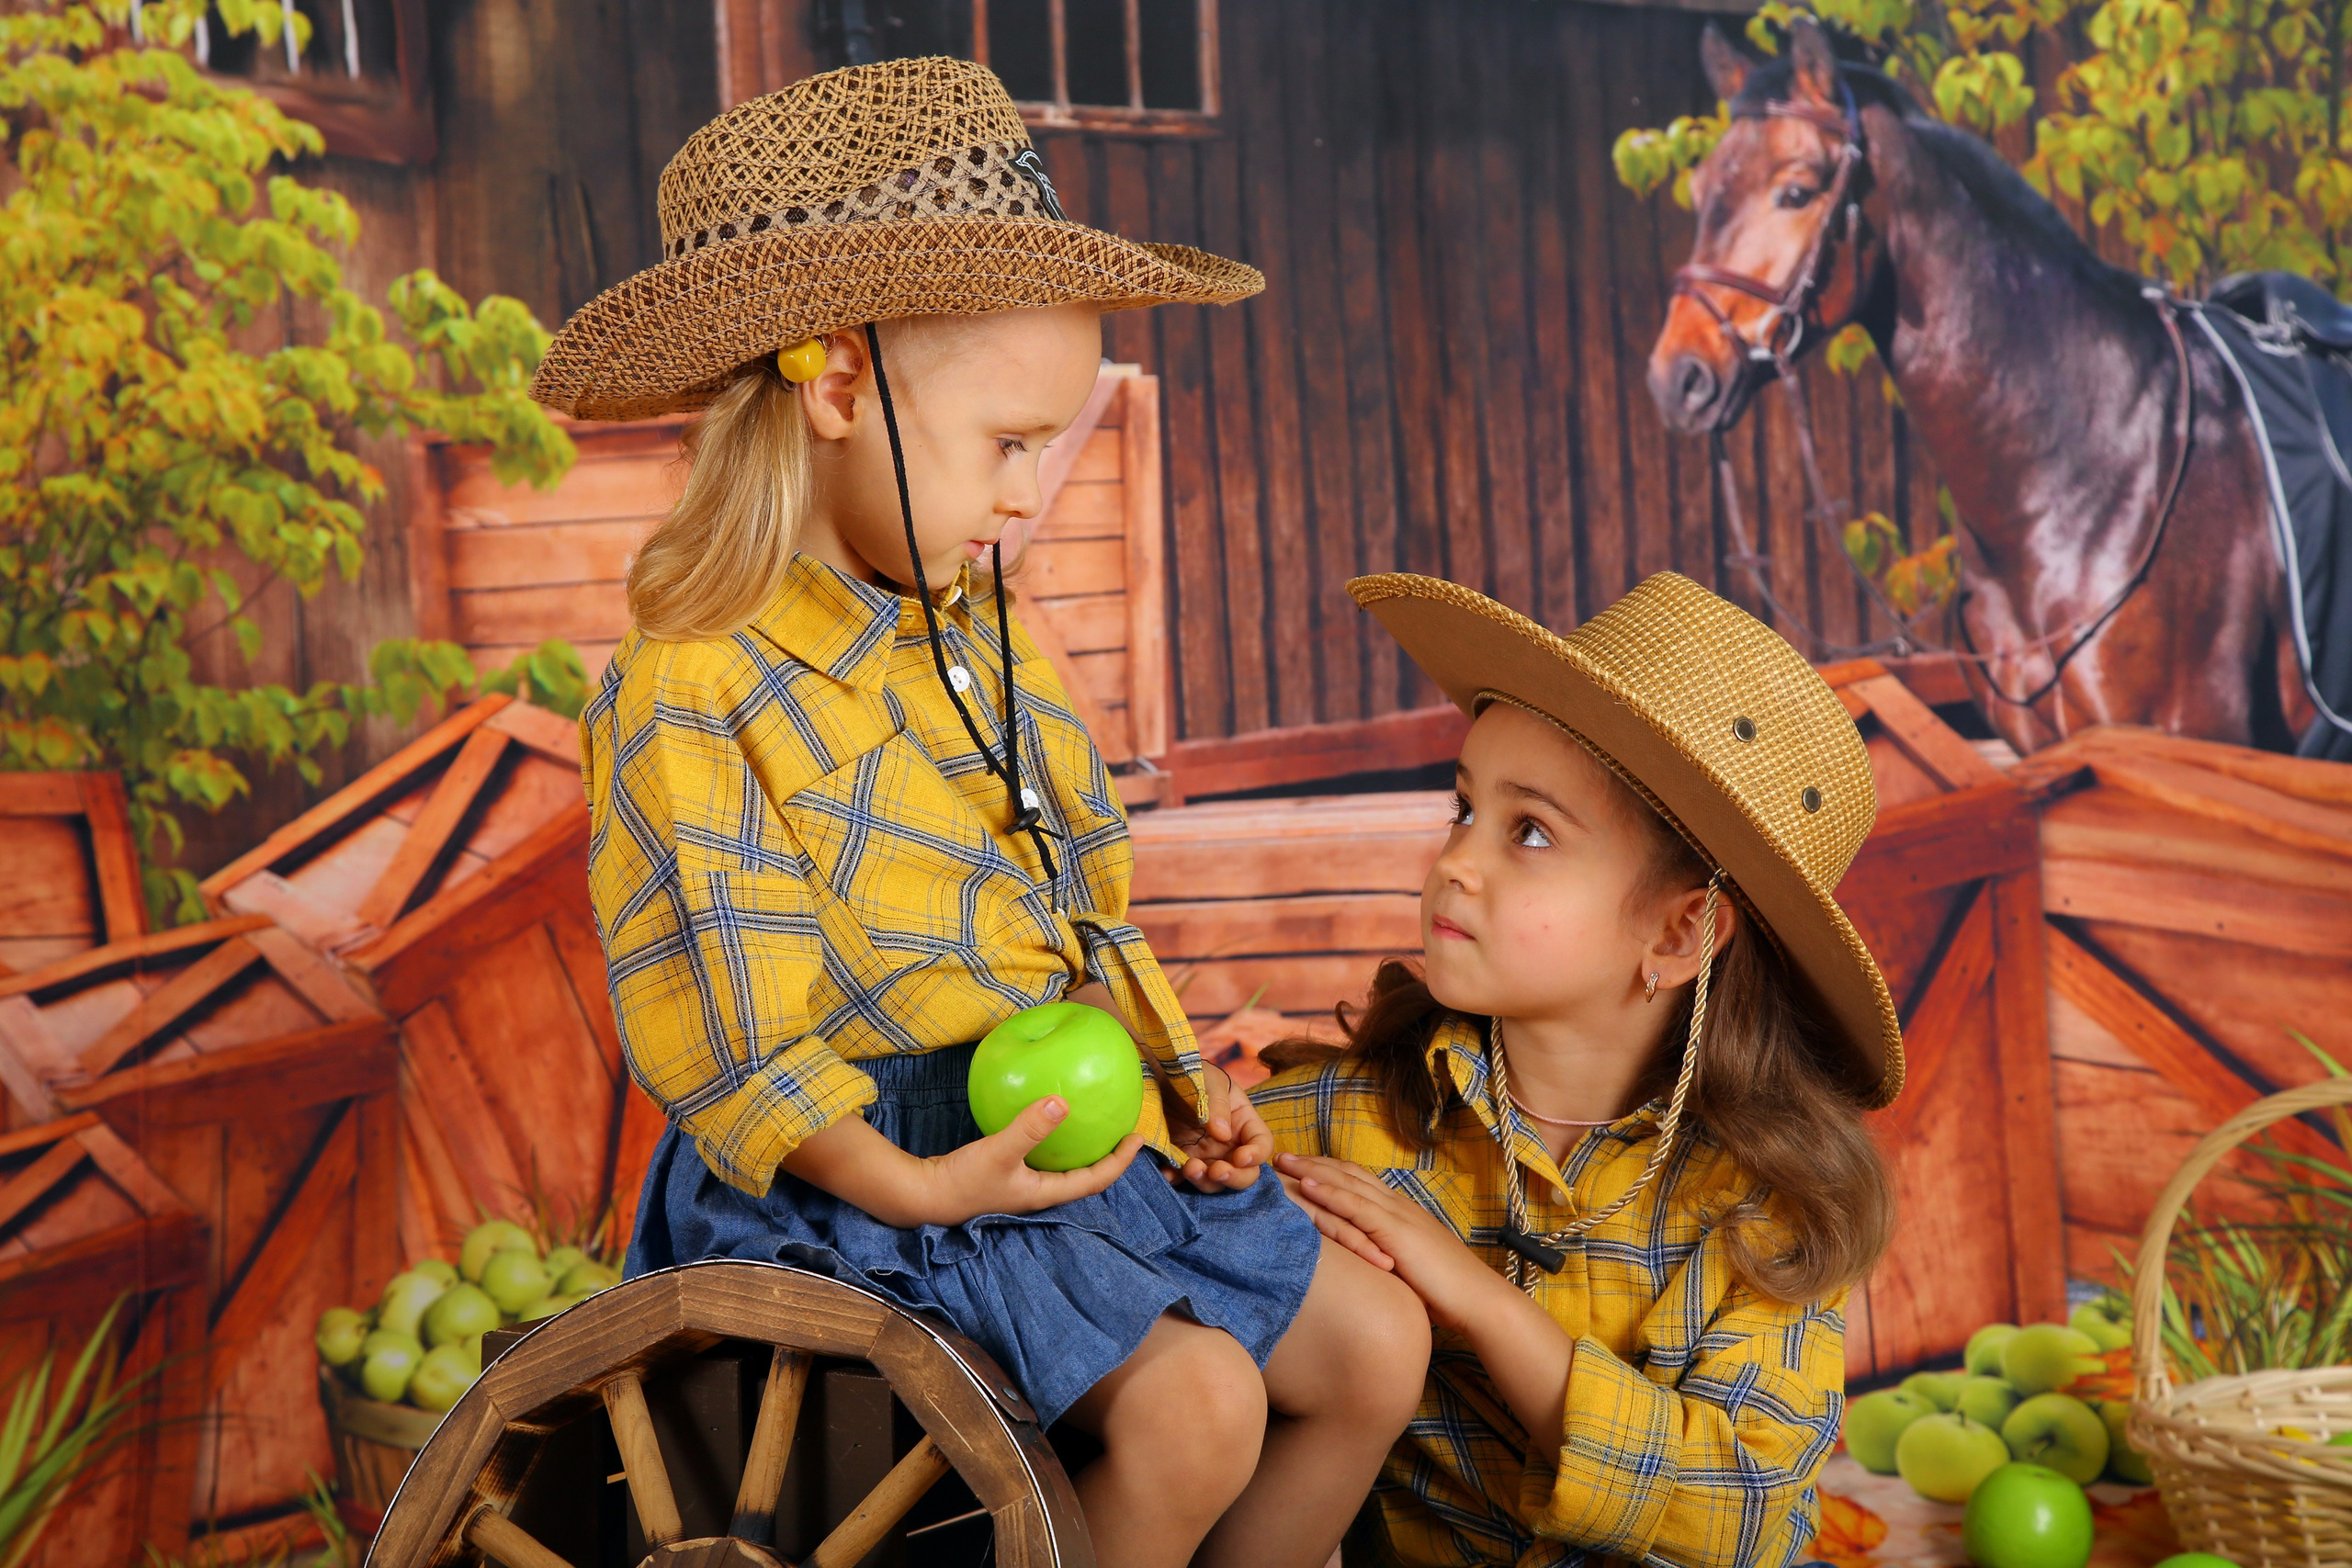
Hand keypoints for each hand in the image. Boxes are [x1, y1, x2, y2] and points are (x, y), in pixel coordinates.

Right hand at [780, 1101, 1141, 1227]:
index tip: (1140, 1137)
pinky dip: (1054, 1140)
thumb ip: (1030, 1127)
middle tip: (1123, 1126)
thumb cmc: (962, 1181)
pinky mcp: (1006, 1175)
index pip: (1095, 1179)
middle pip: (1085, 1175)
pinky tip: (1047, 1116)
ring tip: (1094, 1120)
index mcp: (1046, 1192)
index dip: (1121, 1161)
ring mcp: (1023, 1185)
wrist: (922, 1196)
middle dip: (1108, 1153)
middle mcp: (1039, 1192)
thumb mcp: (999, 1151)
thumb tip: (1063, 1101)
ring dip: (1082, 1147)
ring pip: (1064, 1166)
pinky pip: (1042, 1156)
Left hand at [1170, 1062, 1272, 1191]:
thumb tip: (1223, 1135)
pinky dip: (1177, 1180)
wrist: (1157, 1076)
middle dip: (1234, 1178)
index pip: (1262, 1144)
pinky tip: (1168, 1174)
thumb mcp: (1208, 1080)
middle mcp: (1229, 1144)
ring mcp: (1206, 1155)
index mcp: (1244, 1122)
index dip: (1256, 1155)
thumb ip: (1217, 1104)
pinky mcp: (1182, 1159)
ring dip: (1206, 1181)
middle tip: (1216, 1171)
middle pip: (1245, 1173)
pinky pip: (1182, 1178)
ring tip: (1190, 1167)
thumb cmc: (1192, 1073)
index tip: (1240, 1157)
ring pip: (1216, 1182)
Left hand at [1275, 1152, 1508, 1331]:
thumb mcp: (1409, 1268)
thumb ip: (1387, 1258)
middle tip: (1281, 1154)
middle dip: (1314, 1162)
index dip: (1330, 1171)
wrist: (1478, 1299)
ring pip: (1348, 1183)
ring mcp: (1397, 1215)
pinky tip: (1306, 1186)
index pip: (1360, 1182)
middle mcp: (1398, 1206)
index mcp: (1402, 1213)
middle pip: (1349, 1174)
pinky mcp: (1395, 1231)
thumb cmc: (1446, 1292)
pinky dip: (1329, 1192)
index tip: (1302, 1165)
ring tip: (1283, 1162)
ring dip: (1312, 1170)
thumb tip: (1367, 1266)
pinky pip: (1356, 1206)